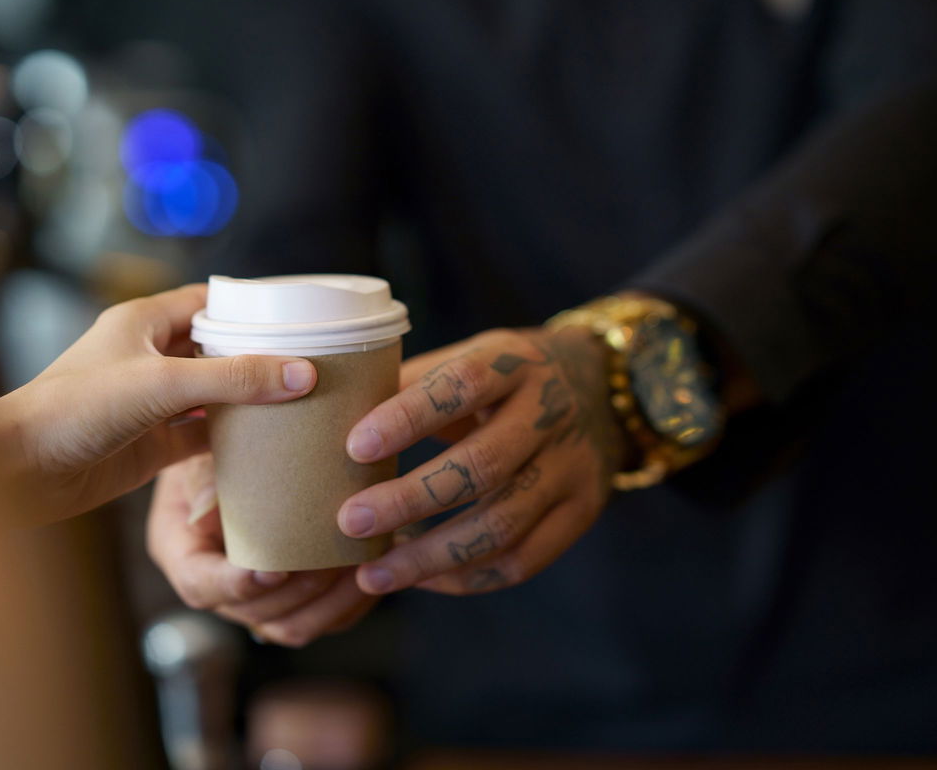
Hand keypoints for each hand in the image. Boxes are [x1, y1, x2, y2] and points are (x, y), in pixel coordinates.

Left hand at [0, 284, 316, 523]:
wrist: (17, 473)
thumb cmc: (72, 411)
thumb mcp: (161, 385)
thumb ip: (233, 379)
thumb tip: (302, 374)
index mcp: (144, 322)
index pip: (210, 302)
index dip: (253, 308)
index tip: (301, 318)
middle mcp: (150, 357)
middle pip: (219, 350)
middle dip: (261, 357)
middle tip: (314, 364)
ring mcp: (153, 403)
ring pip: (216, 395)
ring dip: (250, 401)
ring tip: (303, 403)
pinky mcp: (153, 444)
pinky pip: (205, 437)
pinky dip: (235, 440)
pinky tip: (269, 444)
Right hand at [149, 455, 379, 646]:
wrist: (250, 445)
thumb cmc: (217, 444)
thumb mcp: (200, 452)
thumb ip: (203, 476)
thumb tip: (208, 505)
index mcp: (183, 552)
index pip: (200, 586)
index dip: (237, 586)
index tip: (275, 570)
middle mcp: (218, 585)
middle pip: (255, 613)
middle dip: (299, 592)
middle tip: (336, 560)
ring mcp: (258, 599)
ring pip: (293, 626)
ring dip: (331, 602)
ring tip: (361, 566)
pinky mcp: (295, 600)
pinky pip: (324, 620)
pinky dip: (351, 602)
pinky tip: (376, 571)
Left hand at [337, 327, 627, 594]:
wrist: (603, 389)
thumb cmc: (506, 377)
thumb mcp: (470, 357)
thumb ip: (413, 384)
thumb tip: (332, 419)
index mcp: (514, 364)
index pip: (462, 387)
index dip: (408, 417)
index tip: (354, 447)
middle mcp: (551, 413)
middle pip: (482, 466)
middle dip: (410, 499)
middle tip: (350, 522)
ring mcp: (573, 466)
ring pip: (502, 524)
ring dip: (431, 555)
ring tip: (374, 574)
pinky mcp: (583, 510)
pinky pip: (524, 559)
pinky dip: (468, 577)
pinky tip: (424, 579)